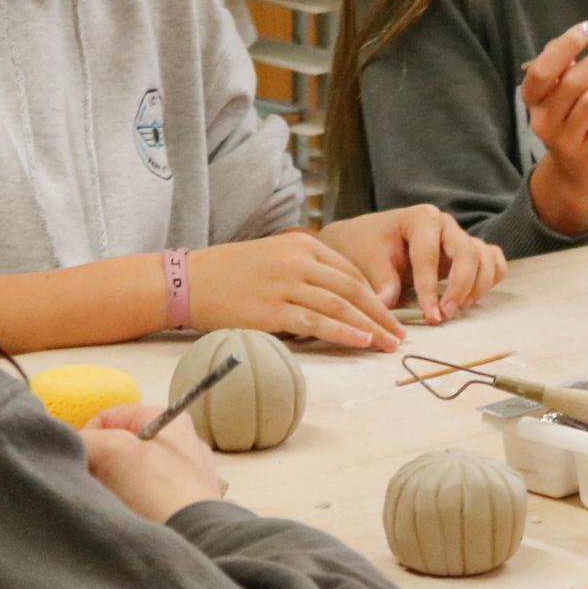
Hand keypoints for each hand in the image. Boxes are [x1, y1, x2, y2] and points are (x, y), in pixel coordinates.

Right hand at [80, 405, 223, 523]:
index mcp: (171, 420)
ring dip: (111, 489)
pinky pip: (143, 502)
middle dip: (99, 465)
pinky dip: (129, 508)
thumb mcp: (112, 450)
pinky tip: (127, 518)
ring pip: (128, 477)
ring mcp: (185, 480)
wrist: (194, 543)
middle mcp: (183, 446)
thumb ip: (84, 440)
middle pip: (119, 448)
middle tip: (92, 484)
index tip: (79, 460)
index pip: (110, 417)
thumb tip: (70, 447)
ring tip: (111, 504)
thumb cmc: (159, 491)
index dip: (87, 436)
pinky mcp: (183, 509)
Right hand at [187, 233, 404, 351]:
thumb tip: (335, 299)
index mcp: (301, 244)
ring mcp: (285, 284)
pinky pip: (316, 323)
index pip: (350, 270)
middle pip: (352, 288)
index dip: (374, 296)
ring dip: (370, 327)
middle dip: (381, 313)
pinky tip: (361, 342)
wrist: (187, 281)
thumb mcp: (271, 258)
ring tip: (389, 344)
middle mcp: (297, 260)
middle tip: (400, 334)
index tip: (389, 315)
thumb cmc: (227, 274)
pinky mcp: (271, 310)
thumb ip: (304, 272)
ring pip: (340, 306)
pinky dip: (343, 333)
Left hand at [316, 205, 506, 323]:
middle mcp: (446, 224)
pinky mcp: (468, 252)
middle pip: (468, 252)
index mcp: (421, 219)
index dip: (430, 287)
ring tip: (455, 310)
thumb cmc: (367, 246)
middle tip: (446, 314)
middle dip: (460, 287)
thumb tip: (388, 304)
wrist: (369, 240)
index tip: (430, 314)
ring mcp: (459, 237)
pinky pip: (493, 261)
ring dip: (477, 287)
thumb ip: (381, 280)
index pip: (430, 253)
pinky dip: (490, 279)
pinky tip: (471, 298)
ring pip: (485, 258)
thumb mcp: (367, 260)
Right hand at [520, 22, 587, 236]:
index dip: (564, 46)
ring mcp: (566, 138)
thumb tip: (586, 37)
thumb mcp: (559, 98)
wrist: (577, 176)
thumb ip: (565, 70)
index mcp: (532, 102)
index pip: (541, 71)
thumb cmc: (570, 125)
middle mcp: (544, 121)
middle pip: (570, 83)